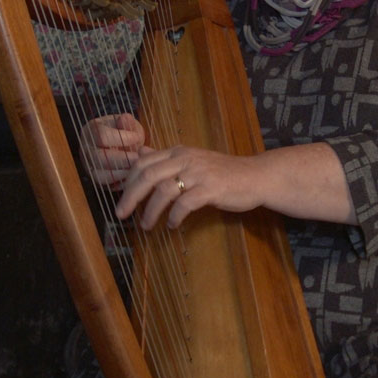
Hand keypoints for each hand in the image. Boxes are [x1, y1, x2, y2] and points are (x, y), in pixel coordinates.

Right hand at [82, 113, 146, 185]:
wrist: (121, 143)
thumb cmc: (125, 132)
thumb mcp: (127, 124)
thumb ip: (127, 122)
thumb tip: (125, 119)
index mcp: (91, 130)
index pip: (102, 136)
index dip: (122, 138)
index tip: (138, 138)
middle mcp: (85, 149)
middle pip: (99, 158)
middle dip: (122, 159)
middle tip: (138, 158)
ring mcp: (89, 166)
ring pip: (100, 175)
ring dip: (121, 174)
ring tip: (137, 169)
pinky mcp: (96, 179)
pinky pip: (106, 186)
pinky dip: (120, 183)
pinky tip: (133, 177)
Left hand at [115, 145, 268, 230]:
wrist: (256, 176)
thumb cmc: (223, 172)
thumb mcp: (191, 159)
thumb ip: (165, 158)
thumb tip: (140, 153)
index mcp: (178, 152)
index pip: (143, 163)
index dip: (127, 182)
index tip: (120, 199)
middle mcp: (186, 159)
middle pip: (148, 175)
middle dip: (131, 197)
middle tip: (121, 214)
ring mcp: (199, 173)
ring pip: (164, 190)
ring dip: (151, 211)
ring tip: (146, 225)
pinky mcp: (211, 189)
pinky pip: (185, 204)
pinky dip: (174, 216)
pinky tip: (172, 225)